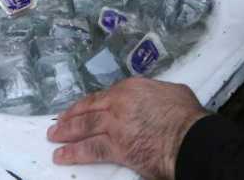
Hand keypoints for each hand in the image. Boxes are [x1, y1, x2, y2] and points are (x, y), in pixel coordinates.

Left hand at [47, 78, 206, 179]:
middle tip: (57, 122)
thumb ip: (155, 94)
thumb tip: (155, 100)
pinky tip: (62, 155)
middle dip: (71, 117)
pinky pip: (91, 150)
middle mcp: (119, 103)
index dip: (89, 104)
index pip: (103, 96)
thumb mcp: (172, 93)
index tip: (81, 108)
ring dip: (67, 133)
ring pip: (85, 127)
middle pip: (88, 109)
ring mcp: (115, 125)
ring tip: (54, 137)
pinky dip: (74, 153)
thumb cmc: (187, 117)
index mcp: (132, 88)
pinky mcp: (116, 147)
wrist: (189, 137)